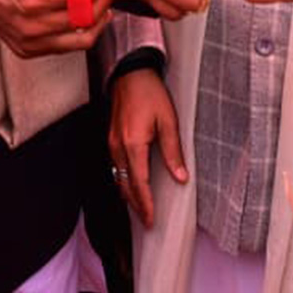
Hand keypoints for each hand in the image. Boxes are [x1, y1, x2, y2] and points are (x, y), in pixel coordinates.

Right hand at [108, 68, 186, 227]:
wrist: (130, 72)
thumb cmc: (150, 93)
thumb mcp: (168, 120)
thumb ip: (173, 151)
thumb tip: (180, 177)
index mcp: (133, 144)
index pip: (139, 184)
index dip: (146, 205)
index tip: (151, 220)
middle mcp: (118, 146)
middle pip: (125, 185)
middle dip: (136, 205)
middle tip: (147, 221)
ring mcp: (112, 142)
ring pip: (118, 177)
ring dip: (129, 194)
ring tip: (141, 207)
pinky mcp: (111, 136)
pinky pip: (116, 165)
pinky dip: (124, 180)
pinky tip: (131, 183)